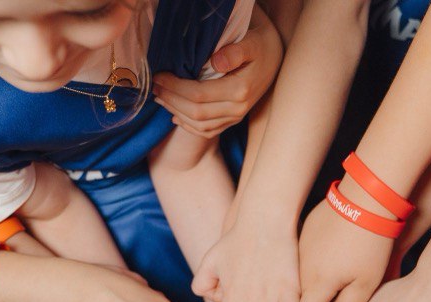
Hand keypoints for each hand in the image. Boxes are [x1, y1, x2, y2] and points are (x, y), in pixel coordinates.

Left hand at [152, 7, 282, 138]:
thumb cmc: (260, 46)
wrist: (276, 58)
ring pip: (199, 125)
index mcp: (240, 90)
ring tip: (160, 99)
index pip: (199, 95)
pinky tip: (175, 116)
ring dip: (176, 113)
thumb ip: (233, 52)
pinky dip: (188, 126)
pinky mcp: (233, 120)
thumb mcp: (250, 42)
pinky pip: (208, 131)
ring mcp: (236, 117)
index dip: (175, 87)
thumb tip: (214, 62)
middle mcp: (238, 109)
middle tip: (154, 87)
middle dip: (171, 100)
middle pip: (196, 112)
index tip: (159, 76)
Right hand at [296, 196, 394, 301]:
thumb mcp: (368, 283)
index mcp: (317, 286)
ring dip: (289, 295)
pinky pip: (297, 262)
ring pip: (292, 282)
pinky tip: (298, 276)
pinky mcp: (303, 236)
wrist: (365, 199)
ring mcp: (300, 252)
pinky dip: (297, 272)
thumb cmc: (371, 243)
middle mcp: (302, 271)